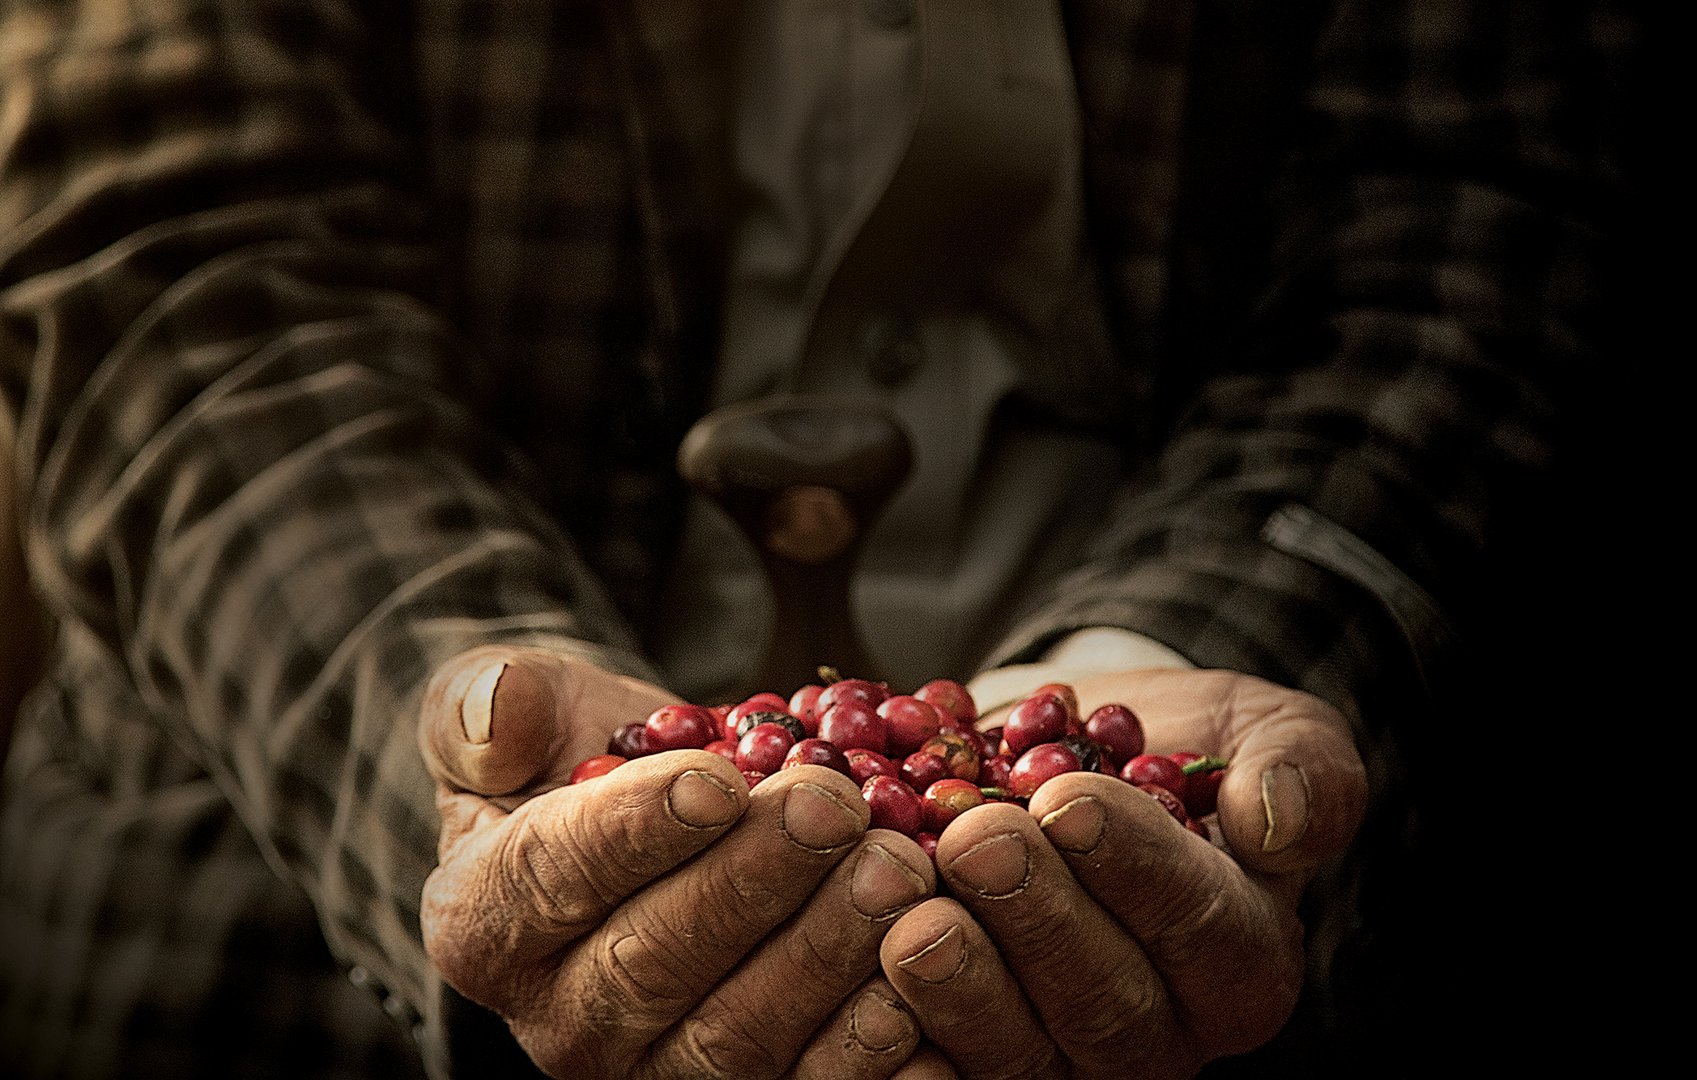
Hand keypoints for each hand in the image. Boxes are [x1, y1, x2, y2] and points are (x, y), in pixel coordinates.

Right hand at [417, 645, 939, 1078]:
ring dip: (824, 955)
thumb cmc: (584, 755)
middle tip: (835, 808)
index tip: (719, 778)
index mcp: (484, 922)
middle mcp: (558, 1021)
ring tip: (897, 866)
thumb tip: (494, 718)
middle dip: (752, 883)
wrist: (664, 818)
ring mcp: (654, 1072)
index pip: (549, 880)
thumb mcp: (524, 706)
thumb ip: (488, 703)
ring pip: (736, 1038)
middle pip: (652, 965)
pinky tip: (921, 976)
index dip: (635, 832)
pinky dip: (868, 1047)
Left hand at [879, 668, 1366, 1078]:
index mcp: (1240, 958)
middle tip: (974, 840)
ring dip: (958, 980)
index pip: (1200, 928)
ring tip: (908, 906)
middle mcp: (1157, 1028)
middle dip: (1036, 919)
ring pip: (1015, 1052)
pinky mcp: (967, 1052)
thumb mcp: (1264, 729)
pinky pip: (932, 1067)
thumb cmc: (1168, 746)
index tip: (1068, 799)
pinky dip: (889, 1026)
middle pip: (1103, 1005)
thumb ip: (1301, 769)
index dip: (1134, 867)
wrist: (1050, 761)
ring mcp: (1056, 1053)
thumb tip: (1279, 819)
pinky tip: (854, 967)